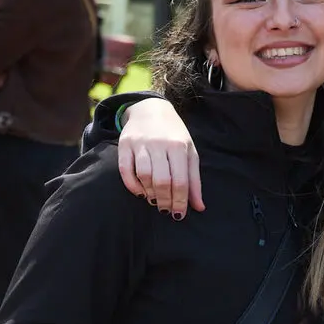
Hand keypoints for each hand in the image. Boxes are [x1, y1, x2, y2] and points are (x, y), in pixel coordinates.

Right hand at [117, 99, 203, 216]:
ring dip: (149, 194)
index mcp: (179, 146)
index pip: (180, 180)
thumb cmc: (174, 135)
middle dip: (164, 200)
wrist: (150, 109)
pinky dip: (132, 185)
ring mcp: (140, 144)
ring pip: (144, 175)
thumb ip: (194, 180)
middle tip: (166, 210)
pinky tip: (140, 192)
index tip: (179, 214)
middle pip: (161, 180)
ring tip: (154, 200)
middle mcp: (159, 144)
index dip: (179, 201)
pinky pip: (125, 170)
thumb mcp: (189, 153)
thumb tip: (199, 207)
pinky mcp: (124, 145)